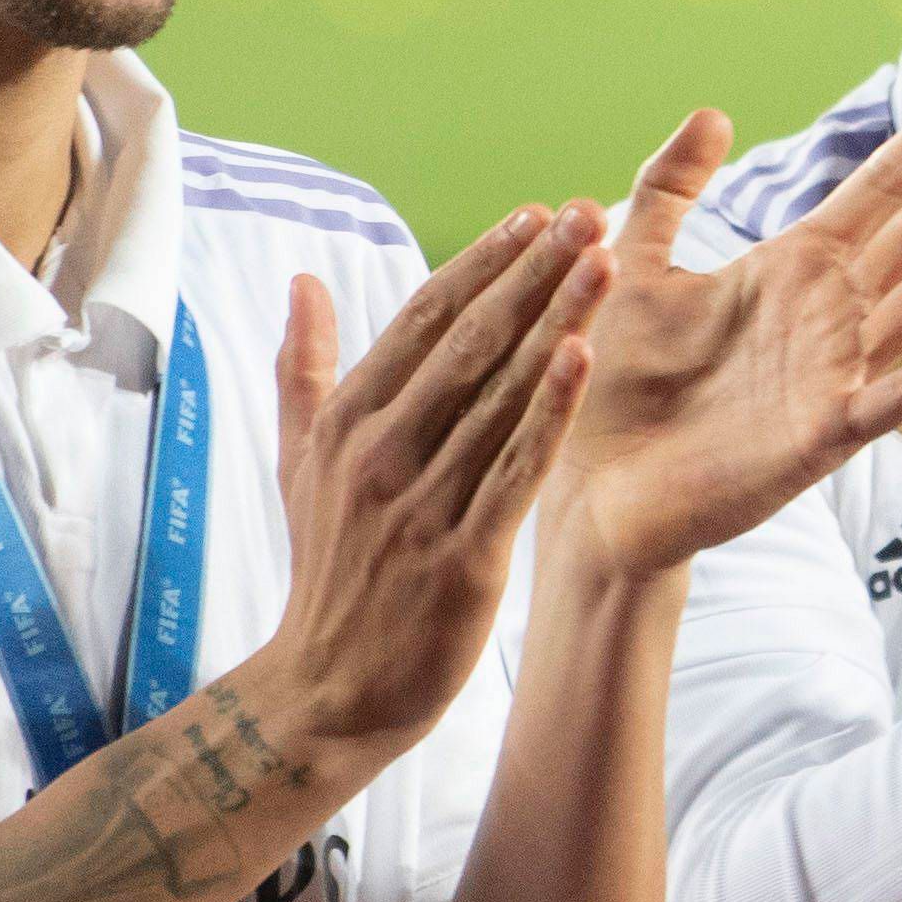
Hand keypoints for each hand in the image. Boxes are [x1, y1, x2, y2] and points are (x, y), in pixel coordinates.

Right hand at [251, 203, 606, 752]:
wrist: (329, 688)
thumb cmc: (328, 570)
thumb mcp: (298, 463)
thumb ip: (304, 369)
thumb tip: (301, 280)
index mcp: (347, 422)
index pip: (425, 319)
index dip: (484, 263)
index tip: (535, 215)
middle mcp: (380, 452)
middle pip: (469, 341)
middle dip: (532, 272)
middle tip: (586, 212)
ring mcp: (420, 503)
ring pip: (500, 394)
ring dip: (556, 321)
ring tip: (603, 260)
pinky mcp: (463, 554)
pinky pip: (515, 468)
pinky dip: (550, 410)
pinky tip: (584, 355)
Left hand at [540, 88, 901, 579]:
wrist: (594, 488)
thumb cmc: (617, 382)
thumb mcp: (635, 265)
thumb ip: (669, 189)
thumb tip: (714, 114)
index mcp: (796, 267)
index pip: (882, 188)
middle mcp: (830, 313)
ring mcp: (834, 373)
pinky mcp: (822, 436)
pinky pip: (888, 395)